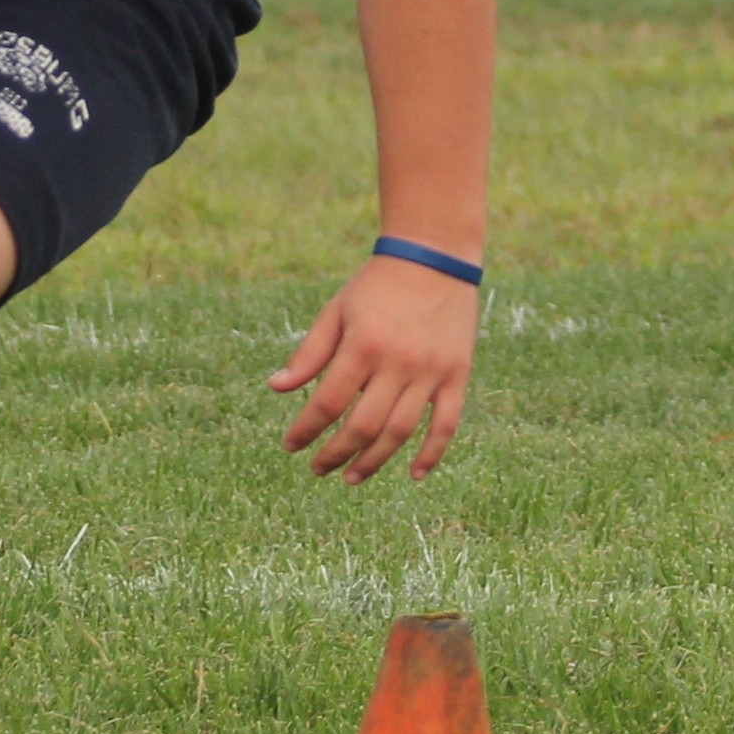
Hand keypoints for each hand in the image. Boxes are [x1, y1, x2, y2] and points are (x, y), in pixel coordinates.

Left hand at [267, 254, 477, 480]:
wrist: (434, 256)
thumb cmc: (376, 285)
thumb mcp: (336, 311)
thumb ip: (309, 353)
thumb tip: (276, 389)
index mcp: (362, 345)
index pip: (328, 403)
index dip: (306, 430)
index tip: (290, 446)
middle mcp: (397, 363)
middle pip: (363, 426)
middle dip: (336, 454)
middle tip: (318, 469)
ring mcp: (431, 371)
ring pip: (401, 432)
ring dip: (374, 461)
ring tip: (352, 477)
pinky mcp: (456, 375)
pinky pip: (446, 424)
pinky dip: (432, 454)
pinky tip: (414, 475)